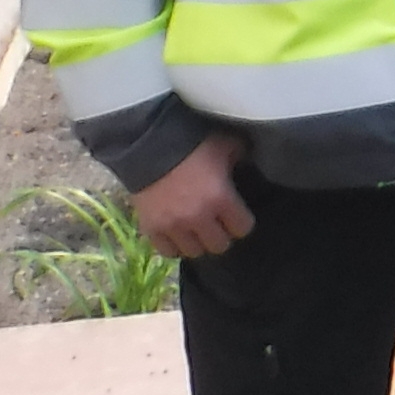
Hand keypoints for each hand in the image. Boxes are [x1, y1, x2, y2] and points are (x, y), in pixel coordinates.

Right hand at [134, 131, 254, 258]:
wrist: (146, 142)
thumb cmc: (190, 142)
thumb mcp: (224, 145)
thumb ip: (239, 159)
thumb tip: (248, 165)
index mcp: (221, 198)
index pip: (242, 228)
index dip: (242, 222)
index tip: (237, 216)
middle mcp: (198, 217)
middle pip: (219, 245)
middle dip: (221, 235)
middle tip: (217, 225)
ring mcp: (173, 226)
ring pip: (193, 252)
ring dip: (198, 242)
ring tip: (196, 231)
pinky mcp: (151, 228)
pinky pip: (167, 252)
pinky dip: (174, 246)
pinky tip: (177, 235)